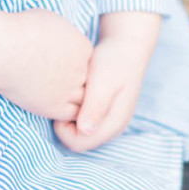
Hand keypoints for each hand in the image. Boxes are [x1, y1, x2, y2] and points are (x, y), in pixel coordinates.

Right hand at [0, 8, 91, 121]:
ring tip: (55, 94)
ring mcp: (70, 89)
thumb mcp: (49, 20)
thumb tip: (59, 38)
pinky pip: (72, 114)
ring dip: (73, 97)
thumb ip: (62, 33)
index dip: (74, 63)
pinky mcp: (55, 106)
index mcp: (83, 47)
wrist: (1, 49)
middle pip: (87, 80)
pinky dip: (68, 112)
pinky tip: (53, 105)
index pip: (87, 60)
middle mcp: (81, 69)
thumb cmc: (17, 30)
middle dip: (74, 79)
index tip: (58, 63)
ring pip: (83, 99)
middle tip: (57, 80)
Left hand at [53, 12, 160, 152]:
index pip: (78, 143)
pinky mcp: (106, 112)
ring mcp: (111, 121)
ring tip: (70, 96)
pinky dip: (75, 113)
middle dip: (66, 125)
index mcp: (113, 123)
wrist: (127, 46)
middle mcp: (113, 127)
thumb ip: (95, 107)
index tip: (61, 103)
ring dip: (70, 119)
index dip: (63, 128)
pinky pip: (84, 123)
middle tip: (64, 98)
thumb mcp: (103, 82)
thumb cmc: (114, 61)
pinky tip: (75, 95)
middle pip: (79, 141)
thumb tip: (85, 130)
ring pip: (81, 133)